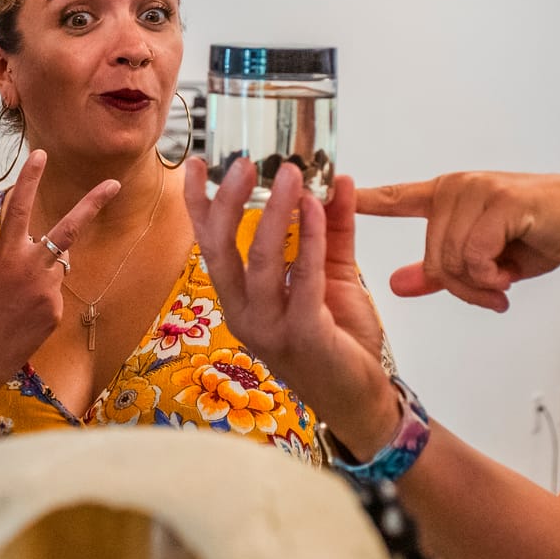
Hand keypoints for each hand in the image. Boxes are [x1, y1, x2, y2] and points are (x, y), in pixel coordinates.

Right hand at [0, 150, 119, 379]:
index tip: (40, 154)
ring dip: (39, 276)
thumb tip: (30, 249)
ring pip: (54, 268)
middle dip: (93, 204)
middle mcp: (32, 268)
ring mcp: (48, 290)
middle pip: (68, 229)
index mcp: (6, 254)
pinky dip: (38, 301)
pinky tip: (20, 319)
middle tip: (114, 183)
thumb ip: (8, 256)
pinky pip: (52, 295)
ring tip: (13, 303)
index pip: (19, 206)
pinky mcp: (56, 311)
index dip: (29, 178)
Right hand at [184, 157, 399, 453]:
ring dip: (275, 211)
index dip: (200, 205)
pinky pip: (301, 278)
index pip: (210, 245)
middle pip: (221, 249)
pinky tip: (318, 208)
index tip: (198, 163)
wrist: (362, 397)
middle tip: (245, 161)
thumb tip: (338, 180)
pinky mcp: (302, 334)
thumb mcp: (331, 275)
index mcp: (241, 298)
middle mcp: (244, 313)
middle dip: (229, 201)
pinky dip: (309, 239)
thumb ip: (330, 230)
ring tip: (291, 173)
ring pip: (260, 259)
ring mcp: (269, 327)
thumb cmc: (339, 339)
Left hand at [357, 171, 559, 310]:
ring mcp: (475, 191)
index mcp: (448, 196)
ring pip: (450, 260)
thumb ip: (439, 272)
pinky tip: (511, 271)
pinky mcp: (498, 202)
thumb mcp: (485, 261)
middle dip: (461, 287)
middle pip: (432, 257)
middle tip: (492, 291)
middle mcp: (456, 188)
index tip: (323, 193)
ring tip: (504, 279)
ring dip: (480, 284)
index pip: (396, 197)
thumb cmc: (540, 236)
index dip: (363, 200)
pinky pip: (473, 257)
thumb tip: (396, 284)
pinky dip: (492, 275)